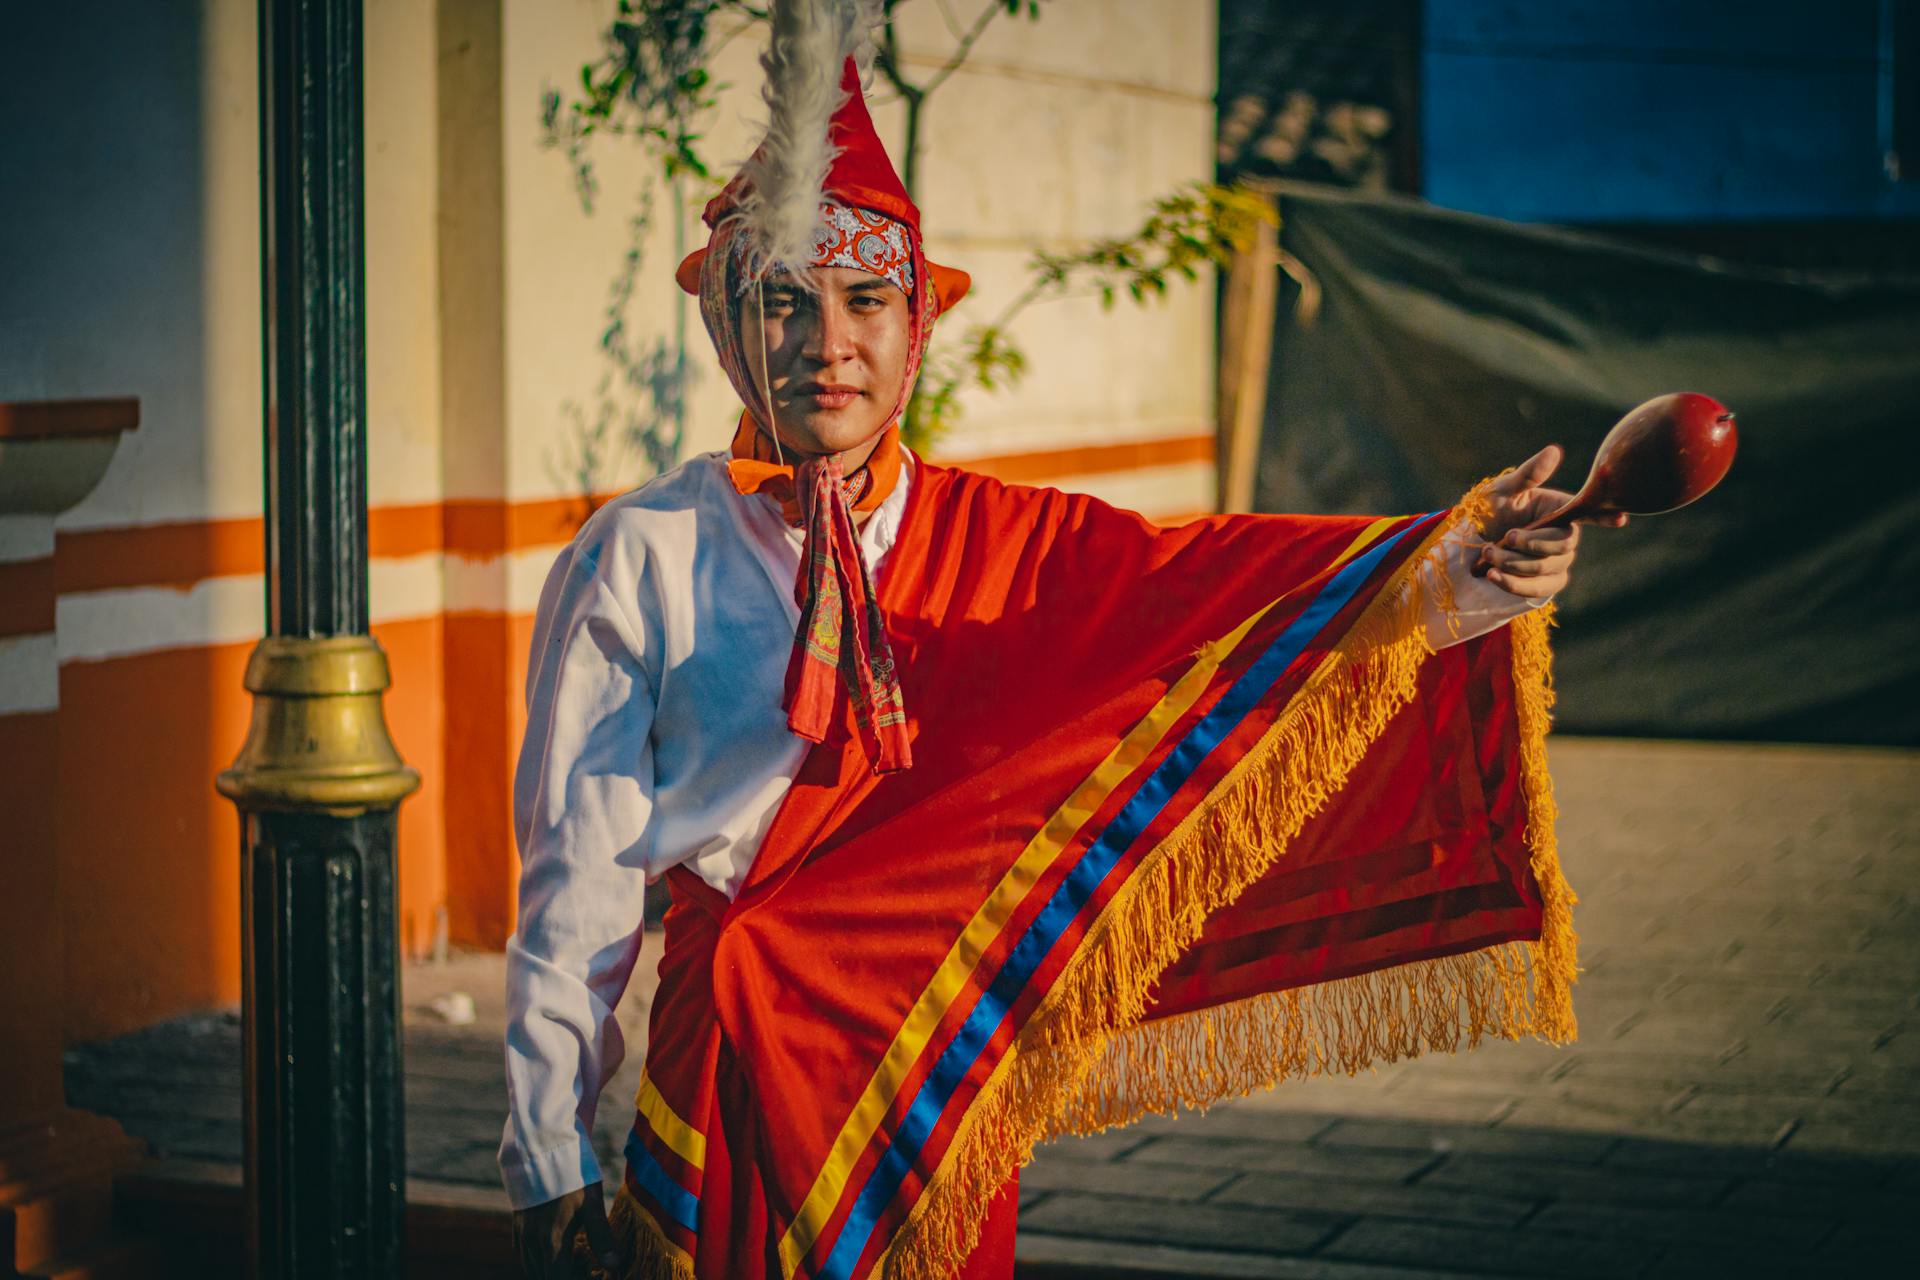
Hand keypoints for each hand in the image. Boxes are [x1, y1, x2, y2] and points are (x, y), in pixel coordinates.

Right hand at [513, 1182, 625, 1278]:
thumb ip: (601, 1236)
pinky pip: (524, 1254)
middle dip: (563, 1277)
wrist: (541, 1148)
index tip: (589, 1277)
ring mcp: (522, 1233)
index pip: (559, 1279)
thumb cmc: (572, 1174)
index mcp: (552, 1241)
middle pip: (544, 1277)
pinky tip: (552, 1254)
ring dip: (549, 1273)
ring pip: (532, 1268)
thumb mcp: (591, 1203)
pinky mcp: (518, 1224)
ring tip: (572, 1265)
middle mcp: (533, 1242)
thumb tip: (615, 1265)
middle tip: (584, 1271)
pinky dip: (538, 1262)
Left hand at [1473, 445, 1626, 598]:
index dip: (1604, 516)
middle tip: (1504, 537)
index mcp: (1560, 508)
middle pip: (1564, 546)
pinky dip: (1514, 584)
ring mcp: (1556, 561)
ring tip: (1488, 553)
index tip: (1620, 519)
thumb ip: (1529, 474)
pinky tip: (1493, 576)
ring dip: (1515, 563)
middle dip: (1531, 544)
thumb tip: (1554, 450)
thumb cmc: (1491, 510)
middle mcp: (1563, 535)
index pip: (1588, 512)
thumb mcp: (1504, 489)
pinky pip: (1539, 589)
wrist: (1471, 542)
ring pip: (1549, 568)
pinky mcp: (1544, 583)